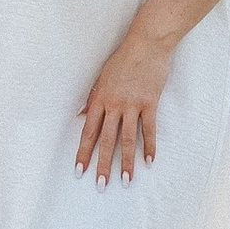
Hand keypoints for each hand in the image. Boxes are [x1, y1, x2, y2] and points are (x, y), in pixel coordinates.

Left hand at [75, 25, 172, 186]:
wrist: (146, 43)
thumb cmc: (122, 59)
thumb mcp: (101, 77)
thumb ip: (93, 98)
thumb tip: (82, 115)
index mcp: (100, 99)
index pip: (89, 131)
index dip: (83, 152)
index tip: (79, 170)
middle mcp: (114, 104)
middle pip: (106, 140)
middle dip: (102, 164)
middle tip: (100, 185)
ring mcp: (132, 104)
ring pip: (127, 138)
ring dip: (126, 162)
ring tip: (125, 181)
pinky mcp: (150, 103)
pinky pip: (149, 129)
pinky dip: (149, 146)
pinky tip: (149, 162)